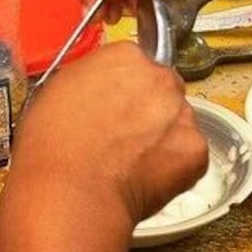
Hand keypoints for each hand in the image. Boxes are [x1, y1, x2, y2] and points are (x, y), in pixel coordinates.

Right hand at [12, 41, 208, 227]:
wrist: (71, 193)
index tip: (117, 108)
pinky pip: (190, 157)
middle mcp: (160, 79)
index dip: (126, 92)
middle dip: (151, 112)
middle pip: (165, 91)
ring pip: (179, 124)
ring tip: (132, 164)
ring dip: (164, 140)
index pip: (138, 65)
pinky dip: (175, 170)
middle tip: (126, 140)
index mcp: (125, 58)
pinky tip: (146, 179)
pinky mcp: (196, 150)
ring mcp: (183, 114)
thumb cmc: (55, 149)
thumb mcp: (59, 92)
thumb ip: (93, 82)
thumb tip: (103, 93)